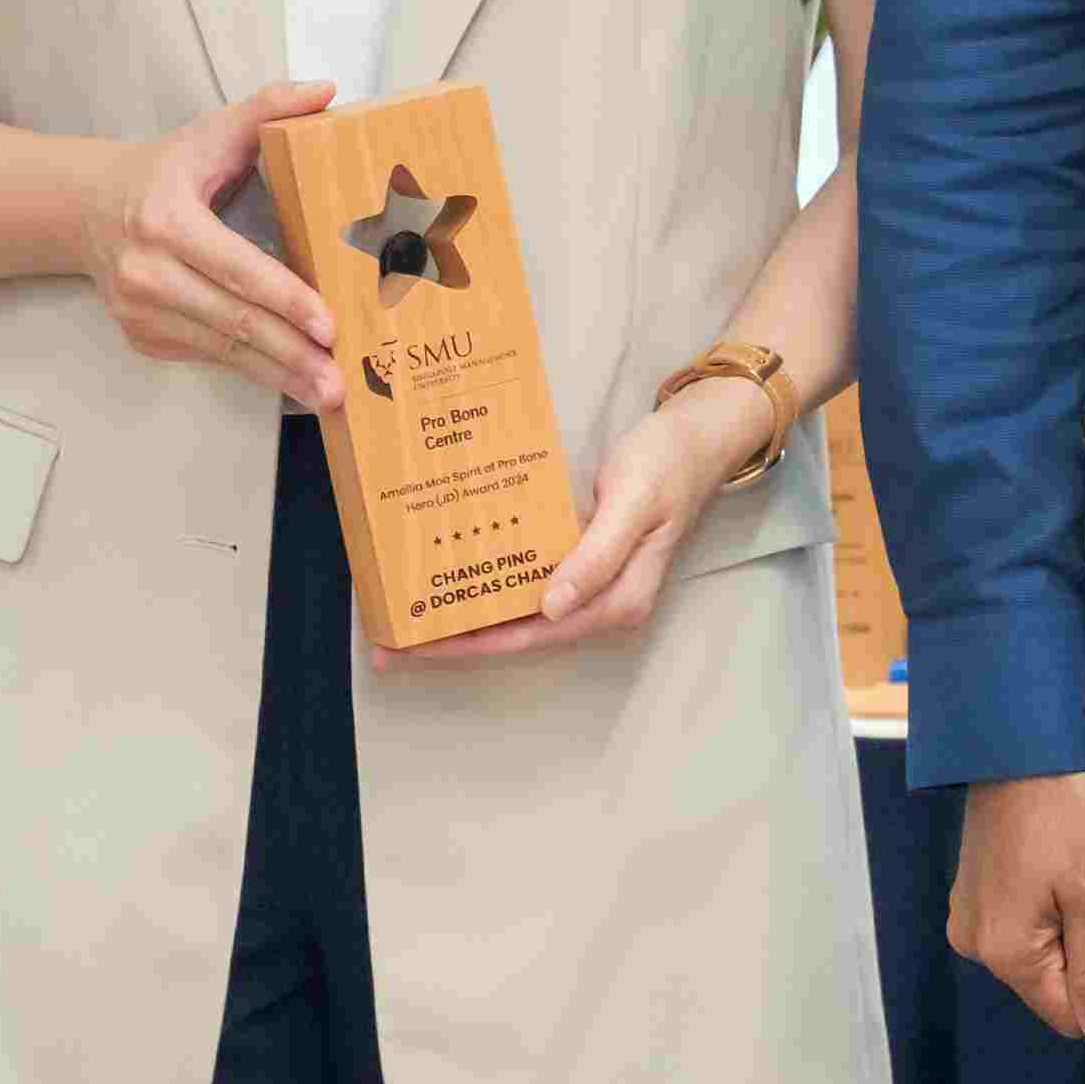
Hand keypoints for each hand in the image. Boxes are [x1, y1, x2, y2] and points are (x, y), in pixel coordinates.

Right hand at [80, 82, 337, 412]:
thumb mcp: (211, 133)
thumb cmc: (165, 170)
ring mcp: (139, 310)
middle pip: (232, 320)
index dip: (284, 299)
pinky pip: (205, 356)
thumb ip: (268, 108)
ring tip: (327, 394)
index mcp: (166, 218)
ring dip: (277, 375)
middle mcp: (146, 271)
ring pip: (221, 348)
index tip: (329, 325)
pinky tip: (290, 380)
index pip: (236, 267)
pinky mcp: (141, 335)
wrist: (87, 208)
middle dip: (290, 354)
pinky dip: (250, 370)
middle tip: (340, 384)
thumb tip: (325, 90)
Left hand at [386, 382, 771, 666]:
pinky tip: (450, 581)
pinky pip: (524, 587)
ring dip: (464, 621)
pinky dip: (486, 590)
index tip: (414, 648)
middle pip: (515, 638)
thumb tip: (550, 607)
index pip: (528, 638)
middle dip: (452, 643)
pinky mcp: (581, 564)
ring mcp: (591, 588)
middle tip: (387, 646)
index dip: (468, 646)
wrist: (697, 436)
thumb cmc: (666, 464)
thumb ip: (596, 555)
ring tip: (406, 620)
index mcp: (617, 603)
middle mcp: (601, 606)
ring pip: (515, 619)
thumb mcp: (633, 503)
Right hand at [949, 769, 1084, 1050]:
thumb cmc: (1064, 811)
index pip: (1064, 1015)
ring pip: (1036, 952)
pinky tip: (1061, 868)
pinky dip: (1046, 909)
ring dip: (1067, 930)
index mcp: (1003, 952)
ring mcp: (969, 913)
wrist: (1020, 741)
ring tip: (1083, 878)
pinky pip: (1019, 923)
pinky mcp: (974, 889)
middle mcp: (975, 943)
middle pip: (1049, 983)